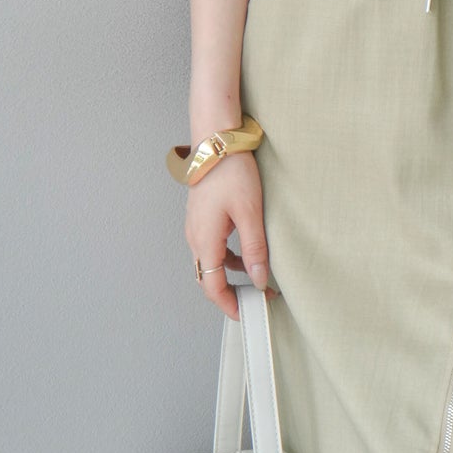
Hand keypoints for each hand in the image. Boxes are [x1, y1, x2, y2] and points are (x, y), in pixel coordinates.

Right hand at [184, 149, 270, 321]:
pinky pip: (212, 246)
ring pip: (210, 262)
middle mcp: (194, 237)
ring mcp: (195, 226)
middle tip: (257, 298)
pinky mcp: (201, 216)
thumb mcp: (250, 213)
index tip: (248, 313)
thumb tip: (258, 281)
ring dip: (231, 274)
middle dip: (232, 293)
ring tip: (258, 276)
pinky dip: (228, 256)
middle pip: (208, 278)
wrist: (216, 139)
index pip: (212, 287)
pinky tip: (247, 251)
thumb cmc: (232, 172)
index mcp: (204, 240)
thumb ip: (254, 250)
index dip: (229, 305)